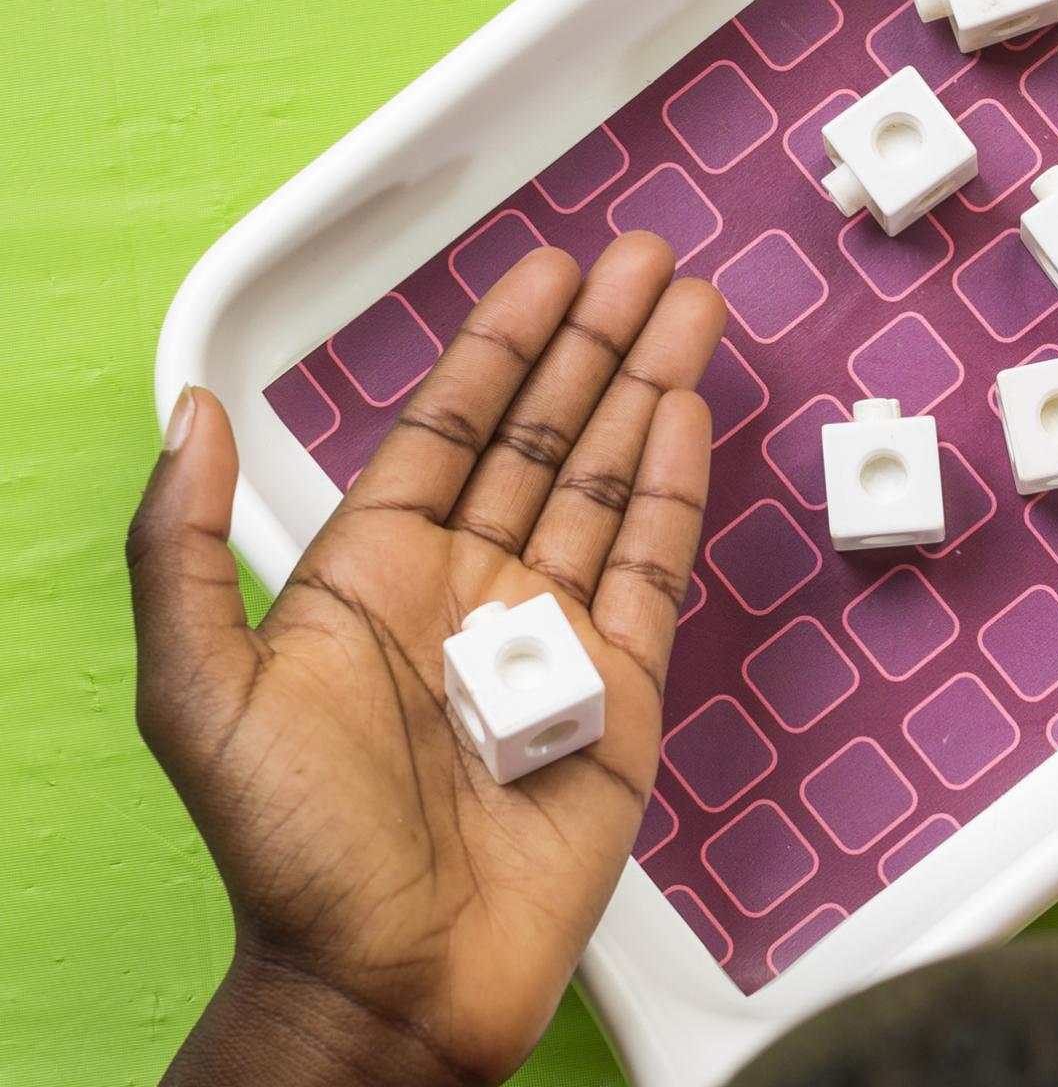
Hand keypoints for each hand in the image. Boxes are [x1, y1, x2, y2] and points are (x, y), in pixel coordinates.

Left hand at [128, 235, 725, 1084]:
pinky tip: (688, 417)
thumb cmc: (293, 856)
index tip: (543, 274)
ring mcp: (552, 634)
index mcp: (376, 578)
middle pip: (549, 434)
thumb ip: (186, 549)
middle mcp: (471, 590)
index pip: (451, 427)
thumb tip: (190, 416)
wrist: (391, 979)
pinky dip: (676, 487)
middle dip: (598, 341)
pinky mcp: (620, 689)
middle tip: (641, 260)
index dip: (500, 344)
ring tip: (686, 309)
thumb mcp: (201, 693)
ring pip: (612, 482)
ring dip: (650, 391)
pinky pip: (653, 566)